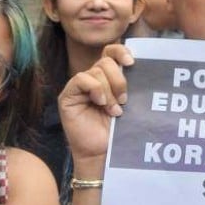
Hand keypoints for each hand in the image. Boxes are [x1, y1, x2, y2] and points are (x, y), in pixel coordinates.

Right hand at [58, 44, 133, 164]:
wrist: (104, 153)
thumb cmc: (118, 130)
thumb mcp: (127, 102)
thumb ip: (128, 84)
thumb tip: (136, 65)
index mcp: (108, 78)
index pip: (111, 52)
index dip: (121, 52)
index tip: (132, 62)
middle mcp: (93, 79)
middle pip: (106, 61)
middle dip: (119, 79)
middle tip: (124, 100)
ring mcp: (79, 87)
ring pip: (96, 70)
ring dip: (110, 90)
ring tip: (114, 110)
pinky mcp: (68, 97)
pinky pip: (81, 79)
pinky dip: (95, 89)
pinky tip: (101, 103)